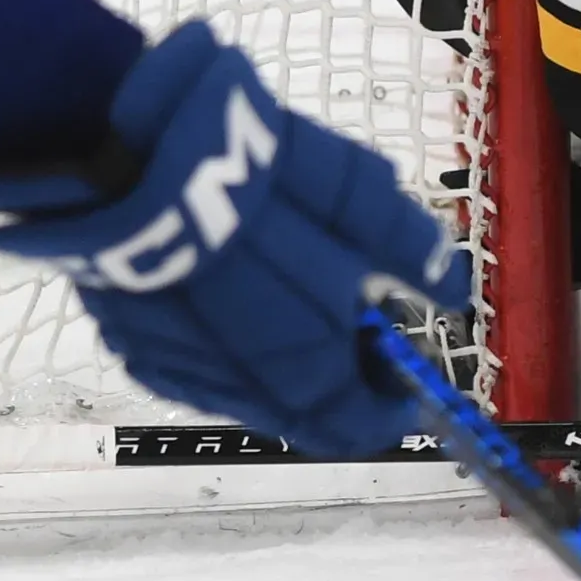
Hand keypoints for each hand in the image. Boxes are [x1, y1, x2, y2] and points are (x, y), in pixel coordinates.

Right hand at [0, 24, 470, 456]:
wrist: (127, 154)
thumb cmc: (258, 182)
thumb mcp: (361, 204)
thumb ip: (411, 254)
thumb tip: (453, 292)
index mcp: (300, 373)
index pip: (356, 426)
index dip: (389, 399)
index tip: (404, 361)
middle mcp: (234, 389)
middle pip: (300, 408)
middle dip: (337, 371)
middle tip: (355, 313)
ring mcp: (171, 365)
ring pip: (246, 384)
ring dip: (281, 353)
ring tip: (296, 284)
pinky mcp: (127, 336)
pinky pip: (195, 355)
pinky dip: (228, 334)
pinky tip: (235, 280)